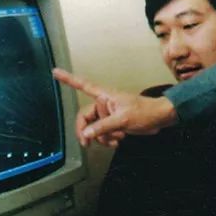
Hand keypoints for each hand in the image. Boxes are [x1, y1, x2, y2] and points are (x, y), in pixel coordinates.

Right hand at [52, 68, 177, 145]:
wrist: (160, 118)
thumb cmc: (145, 112)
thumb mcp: (123, 120)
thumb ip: (103, 127)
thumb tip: (86, 133)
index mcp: (105, 95)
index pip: (83, 85)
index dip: (68, 79)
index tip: (55, 72)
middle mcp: (104, 103)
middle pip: (85, 118)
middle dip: (88, 131)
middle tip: (88, 143)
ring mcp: (108, 114)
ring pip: (94, 128)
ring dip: (102, 137)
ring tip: (117, 138)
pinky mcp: (114, 123)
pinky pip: (103, 133)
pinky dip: (108, 139)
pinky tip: (118, 140)